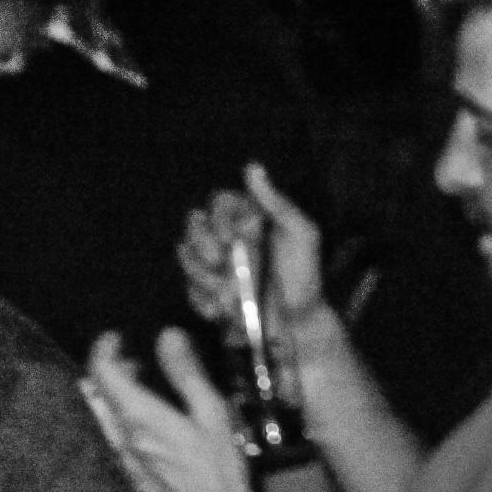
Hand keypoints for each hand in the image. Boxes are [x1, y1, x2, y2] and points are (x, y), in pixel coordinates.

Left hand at [84, 328, 283, 491]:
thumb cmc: (220, 473)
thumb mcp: (213, 416)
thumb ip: (187, 373)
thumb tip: (168, 335)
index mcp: (137, 416)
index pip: (103, 371)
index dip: (105, 348)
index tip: (117, 337)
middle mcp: (120, 438)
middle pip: (99, 395)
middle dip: (114, 373)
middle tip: (138, 364)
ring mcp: (122, 463)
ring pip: (106, 421)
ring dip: (119, 401)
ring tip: (145, 394)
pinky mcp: (131, 482)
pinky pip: (117, 444)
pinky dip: (126, 426)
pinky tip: (152, 432)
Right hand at [179, 164, 325, 334]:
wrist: (301, 324)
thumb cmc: (305, 277)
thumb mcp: (302, 236)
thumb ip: (278, 204)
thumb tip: (253, 167)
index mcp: (248, 219)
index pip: (218, 204)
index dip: (219, 218)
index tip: (231, 236)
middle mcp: (227, 238)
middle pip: (194, 226)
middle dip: (202, 243)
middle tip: (220, 262)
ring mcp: (215, 265)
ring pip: (186, 256)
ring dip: (201, 274)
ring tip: (229, 294)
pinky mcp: (208, 292)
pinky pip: (189, 290)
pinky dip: (201, 300)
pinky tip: (220, 311)